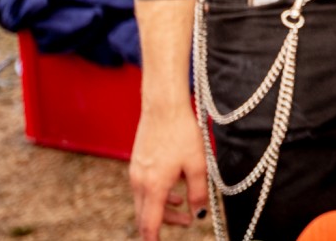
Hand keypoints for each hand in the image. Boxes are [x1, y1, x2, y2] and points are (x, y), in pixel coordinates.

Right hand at [130, 99, 208, 238]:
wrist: (163, 107)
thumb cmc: (182, 133)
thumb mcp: (197, 164)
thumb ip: (198, 191)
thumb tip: (199, 213)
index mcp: (154, 186)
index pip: (150, 223)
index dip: (153, 239)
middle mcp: (139, 183)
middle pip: (146, 215)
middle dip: (164, 223)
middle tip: (186, 223)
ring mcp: (136, 173)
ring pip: (145, 201)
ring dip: (163, 208)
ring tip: (183, 205)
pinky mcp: (137, 164)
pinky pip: (144, 188)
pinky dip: (158, 194)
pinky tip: (174, 189)